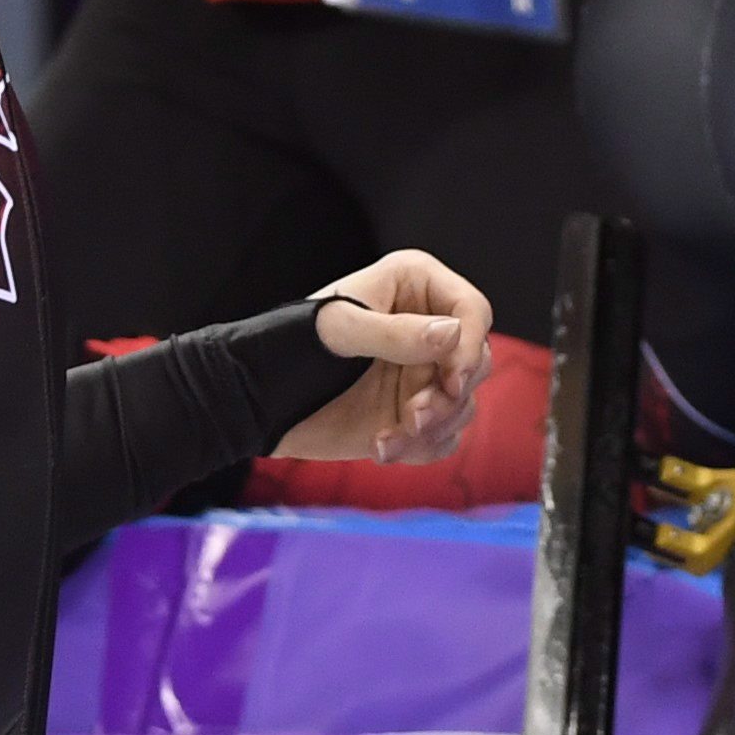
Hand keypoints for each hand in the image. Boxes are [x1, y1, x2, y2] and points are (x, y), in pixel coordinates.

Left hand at [274, 249, 495, 466]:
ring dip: (433, 428)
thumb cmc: (288, 346)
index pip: (471, 311)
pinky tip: (381, 448)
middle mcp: (426, 326)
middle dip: (450, 396)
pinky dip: (420, 448)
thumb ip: (396, 334)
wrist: (257, 400)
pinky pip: (444, 436)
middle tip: (414, 417)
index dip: (470, 346)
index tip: (453, 381)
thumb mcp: (338, 333)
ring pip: (464, 404)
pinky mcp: (414, 413)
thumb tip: (454, 333)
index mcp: (414, 286)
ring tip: (387, 441)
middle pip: (476, 361)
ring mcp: (421, 372)